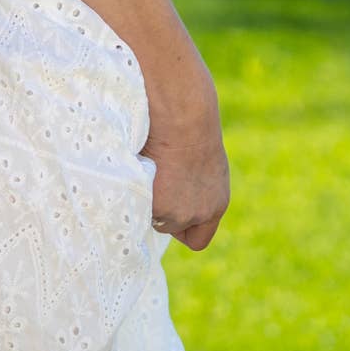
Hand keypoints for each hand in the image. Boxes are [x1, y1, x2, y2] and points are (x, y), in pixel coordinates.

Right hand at [142, 87, 227, 250]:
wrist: (182, 112)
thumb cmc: (190, 121)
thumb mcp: (202, 160)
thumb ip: (193, 185)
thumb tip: (172, 187)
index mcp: (216, 204)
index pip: (198, 238)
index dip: (182, 226)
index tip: (170, 204)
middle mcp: (200, 214)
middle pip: (169, 227)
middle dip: (159, 208)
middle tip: (153, 176)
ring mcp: (176, 213)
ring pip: (149, 216)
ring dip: (144, 198)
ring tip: (146, 165)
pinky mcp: (156, 206)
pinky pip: (135, 204)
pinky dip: (133, 187)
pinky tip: (138, 163)